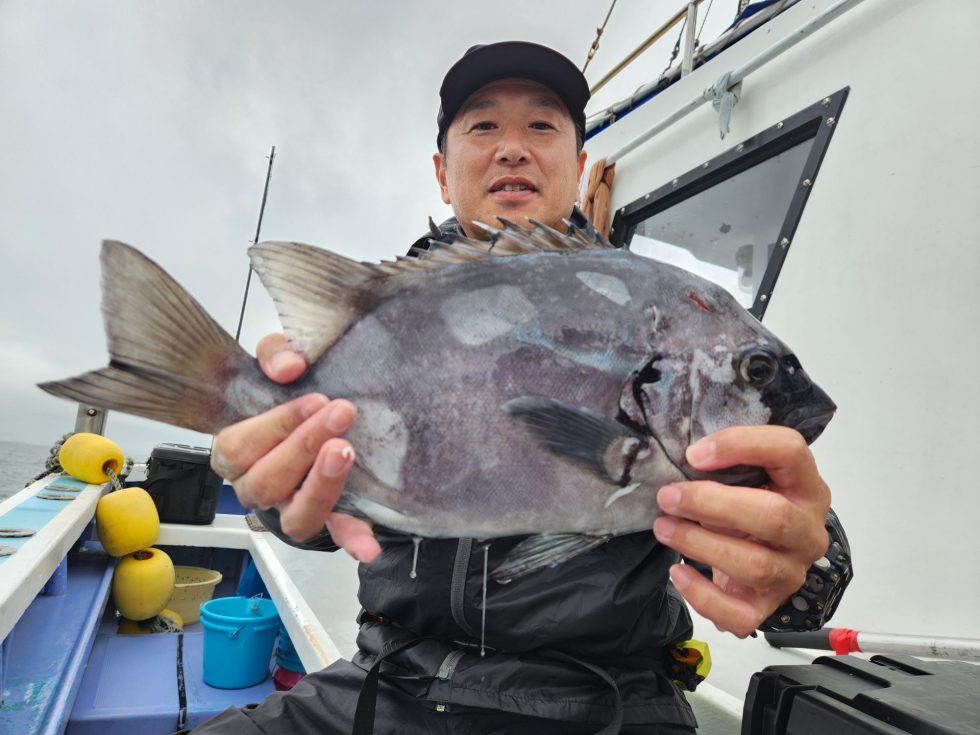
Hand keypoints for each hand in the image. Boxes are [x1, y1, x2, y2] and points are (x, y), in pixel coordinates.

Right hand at [211, 333, 379, 562]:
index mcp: (235, 453)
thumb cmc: (290, 392)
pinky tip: (369, 546)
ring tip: (346, 453)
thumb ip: (277, 353)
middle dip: (304, 446)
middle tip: (340, 413)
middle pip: (267, 481)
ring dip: (321, 486)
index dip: (276, 426)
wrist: (322, 412)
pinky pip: (336, 536)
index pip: (240, 448)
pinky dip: (352, 540)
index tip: (315, 400)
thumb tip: (288, 366)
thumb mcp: (279, 361)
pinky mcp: (327, 518)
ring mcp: (291, 508)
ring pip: (296, 516)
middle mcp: (258, 488)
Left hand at [652, 426, 830, 637]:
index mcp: (807, 487)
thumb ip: (727, 462)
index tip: (693, 454)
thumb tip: (687, 457)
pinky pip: (739, 614)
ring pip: (755, 564)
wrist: (763, 553)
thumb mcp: (746, 475)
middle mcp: (808, 532)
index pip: (790, 451)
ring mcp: (792, 573)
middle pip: (774, 516)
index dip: (741, 446)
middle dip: (712, 504)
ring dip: (699, 544)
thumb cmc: (749, 504)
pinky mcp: (767, 607)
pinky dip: (703, 597)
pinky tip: (678, 573)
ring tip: (663, 528)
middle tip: (667, 497)